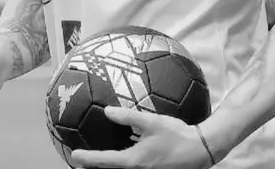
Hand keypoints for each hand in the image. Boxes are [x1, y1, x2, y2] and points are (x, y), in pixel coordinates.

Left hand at [71, 107, 213, 168]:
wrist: (201, 150)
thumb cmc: (177, 135)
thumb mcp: (151, 122)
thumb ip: (128, 116)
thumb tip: (107, 111)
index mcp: (133, 161)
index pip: (103, 161)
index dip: (86, 158)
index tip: (73, 155)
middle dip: (93, 168)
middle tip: (79, 161)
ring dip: (107, 167)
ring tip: (95, 162)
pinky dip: (121, 165)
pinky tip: (122, 157)